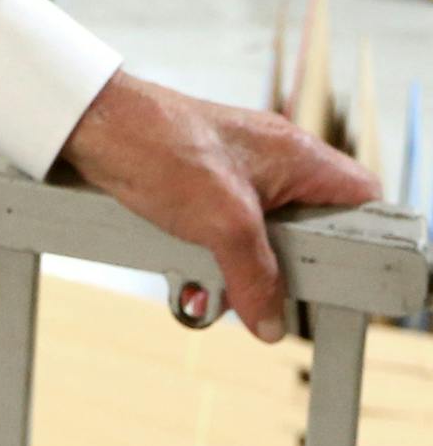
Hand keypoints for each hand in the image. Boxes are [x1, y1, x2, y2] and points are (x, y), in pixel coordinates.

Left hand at [57, 70, 381, 341]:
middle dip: (287, 271)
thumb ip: (256, 276)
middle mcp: (269, 160)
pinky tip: (190, 286)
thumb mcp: (222, 221)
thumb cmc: (154, 145)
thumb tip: (271, 324)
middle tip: (270, 296)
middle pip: (309, 229)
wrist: (84, 122)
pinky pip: (221, 235)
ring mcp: (232, 173)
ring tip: (219, 295)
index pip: (360, 195)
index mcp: (293, 154)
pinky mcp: (196, 185)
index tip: (339, 274)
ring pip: (260, 239)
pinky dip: (209, 261)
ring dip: (240, 274)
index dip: (362, 236)